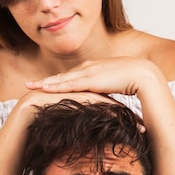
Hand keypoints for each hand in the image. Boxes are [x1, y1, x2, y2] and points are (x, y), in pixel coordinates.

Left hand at [25, 57, 161, 97]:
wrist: (144, 75)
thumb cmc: (138, 83)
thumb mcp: (120, 89)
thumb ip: (112, 95)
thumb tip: (111, 107)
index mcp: (97, 68)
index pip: (74, 75)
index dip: (59, 81)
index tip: (47, 85)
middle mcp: (90, 67)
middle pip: (63, 75)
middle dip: (46, 80)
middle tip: (30, 85)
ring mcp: (89, 71)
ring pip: (61, 78)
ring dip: (45, 83)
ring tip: (30, 87)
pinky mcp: (90, 79)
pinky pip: (68, 83)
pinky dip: (54, 86)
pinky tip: (43, 89)